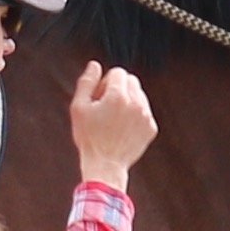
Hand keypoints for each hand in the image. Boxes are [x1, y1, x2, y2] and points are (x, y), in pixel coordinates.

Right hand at [71, 61, 159, 179]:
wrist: (105, 165)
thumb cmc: (88, 137)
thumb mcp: (79, 108)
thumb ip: (87, 83)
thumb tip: (95, 65)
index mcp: (118, 96)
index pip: (117, 72)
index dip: (105, 83)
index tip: (99, 98)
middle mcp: (136, 103)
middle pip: (131, 80)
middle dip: (118, 88)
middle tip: (106, 107)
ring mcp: (146, 116)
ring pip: (139, 95)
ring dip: (128, 101)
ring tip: (114, 119)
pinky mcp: (151, 128)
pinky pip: (144, 111)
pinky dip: (135, 115)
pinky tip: (122, 129)